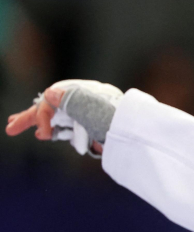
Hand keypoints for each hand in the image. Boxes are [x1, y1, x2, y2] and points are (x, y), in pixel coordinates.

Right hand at [6, 80, 121, 154]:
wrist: (143, 139)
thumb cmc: (122, 125)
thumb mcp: (96, 113)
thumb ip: (73, 102)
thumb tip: (50, 93)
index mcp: (88, 94)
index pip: (54, 101)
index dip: (43, 117)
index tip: (43, 136)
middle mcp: (88, 102)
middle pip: (54, 107)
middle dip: (32, 117)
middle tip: (11, 127)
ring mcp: (91, 116)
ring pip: (59, 118)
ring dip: (40, 122)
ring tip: (18, 125)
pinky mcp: (95, 129)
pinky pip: (70, 128)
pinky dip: (55, 130)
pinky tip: (44, 133)